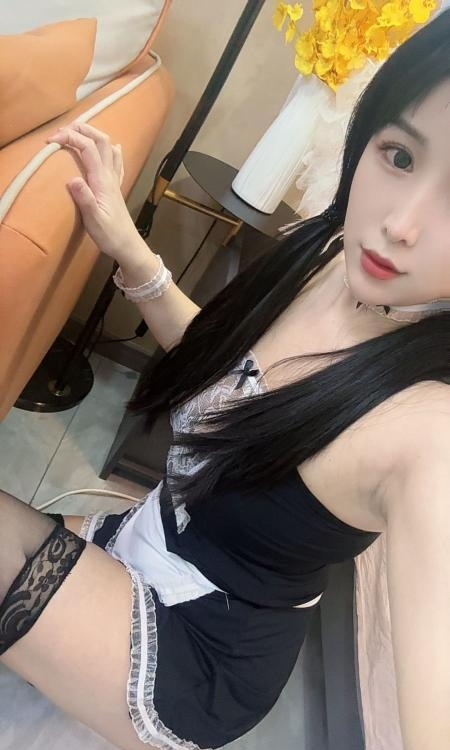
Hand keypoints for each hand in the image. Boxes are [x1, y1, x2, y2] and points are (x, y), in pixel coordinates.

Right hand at [46, 121, 139, 260]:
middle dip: (82, 129)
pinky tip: (110, 148)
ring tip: (78, 133)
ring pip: (109, 147)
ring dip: (94, 135)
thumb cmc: (110, 236)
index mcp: (102, 181)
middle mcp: (110, 176)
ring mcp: (115, 181)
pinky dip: (110, 150)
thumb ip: (84, 199)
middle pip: (101, 140)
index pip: (87, 148)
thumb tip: (72, 179)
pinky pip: (116, 162)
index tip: (50, 141)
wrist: (128, 246)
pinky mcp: (116, 188)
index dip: (69, 137)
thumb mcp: (94, 220)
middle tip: (61, 131)